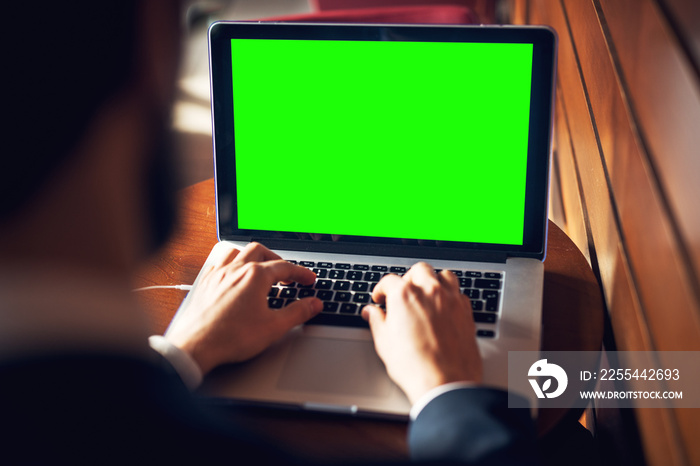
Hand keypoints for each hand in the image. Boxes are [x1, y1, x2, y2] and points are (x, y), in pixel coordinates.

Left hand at [165, 243, 322, 375]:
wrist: (195, 347)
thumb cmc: (231, 337)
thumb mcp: (273, 327)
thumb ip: (297, 313)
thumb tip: (314, 304)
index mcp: (254, 276)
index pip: (284, 267)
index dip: (301, 273)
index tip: (309, 279)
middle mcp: (235, 269)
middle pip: (260, 251)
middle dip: (276, 259)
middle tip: (286, 274)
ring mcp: (217, 275)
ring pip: (237, 252)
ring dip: (252, 257)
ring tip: (260, 268)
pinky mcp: (204, 284)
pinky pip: (219, 263)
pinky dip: (231, 264)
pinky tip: (232, 275)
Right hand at [361, 262, 482, 403]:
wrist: (444, 382)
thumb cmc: (414, 365)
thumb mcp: (384, 342)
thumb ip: (377, 321)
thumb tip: (372, 312)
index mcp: (404, 295)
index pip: (389, 281)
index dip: (381, 289)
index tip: (380, 298)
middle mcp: (429, 291)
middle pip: (418, 270)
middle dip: (408, 278)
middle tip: (403, 293)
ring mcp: (450, 300)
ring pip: (443, 275)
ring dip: (433, 280)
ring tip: (426, 294)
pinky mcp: (466, 312)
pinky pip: (459, 293)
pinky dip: (450, 295)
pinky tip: (444, 307)